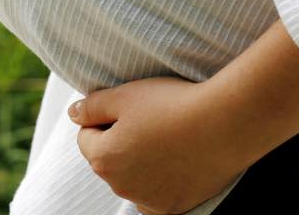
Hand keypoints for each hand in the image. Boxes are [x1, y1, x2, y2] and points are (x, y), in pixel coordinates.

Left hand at [68, 75, 245, 214]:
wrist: (224, 124)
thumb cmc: (172, 104)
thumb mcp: (125, 95)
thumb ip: (92, 105)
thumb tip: (74, 114)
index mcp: (103, 159)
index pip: (86, 136)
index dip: (104, 117)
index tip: (130, 107)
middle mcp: (121, 187)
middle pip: (109, 159)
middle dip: (121, 141)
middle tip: (152, 119)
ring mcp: (149, 201)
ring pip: (132, 178)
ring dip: (140, 162)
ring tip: (168, 137)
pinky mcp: (175, 208)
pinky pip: (156, 195)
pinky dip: (161, 180)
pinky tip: (178, 159)